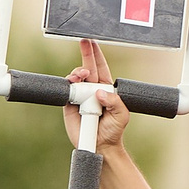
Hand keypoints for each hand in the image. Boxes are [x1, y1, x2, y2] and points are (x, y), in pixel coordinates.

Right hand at [63, 39, 131, 153]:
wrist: (100, 146)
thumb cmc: (113, 130)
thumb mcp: (122, 115)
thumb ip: (114, 102)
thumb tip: (99, 92)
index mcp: (106, 89)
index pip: (101, 68)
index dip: (97, 55)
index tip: (92, 43)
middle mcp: (92, 90)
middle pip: (88, 68)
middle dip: (85, 54)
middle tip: (84, 42)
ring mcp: (80, 97)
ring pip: (76, 79)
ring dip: (78, 73)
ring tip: (81, 76)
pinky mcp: (69, 105)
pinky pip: (66, 91)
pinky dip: (68, 85)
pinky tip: (72, 82)